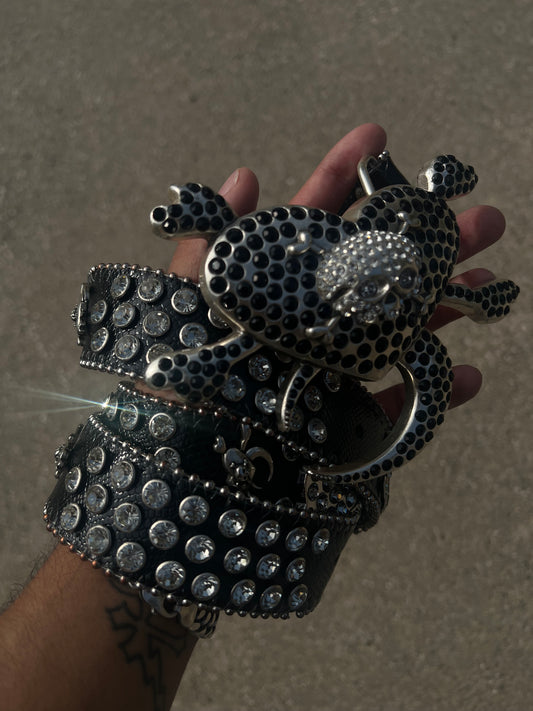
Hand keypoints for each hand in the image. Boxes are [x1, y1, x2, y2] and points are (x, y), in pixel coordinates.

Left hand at [159, 123, 505, 421]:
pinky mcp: (348, 424)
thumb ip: (207, 245)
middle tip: (475, 215)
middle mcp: (313, 320)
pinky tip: (470, 373)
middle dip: (424, 241)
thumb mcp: (181, 304)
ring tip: (488, 276)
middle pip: (376, 273)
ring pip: (400, 329)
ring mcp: (334, 369)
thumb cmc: (173, 380)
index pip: (314, 222)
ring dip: (447, 303)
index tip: (378, 136)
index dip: (342, 177)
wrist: (181, 458)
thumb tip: (244, 175)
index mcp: (276, 287)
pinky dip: (437, 392)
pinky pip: (399, 405)